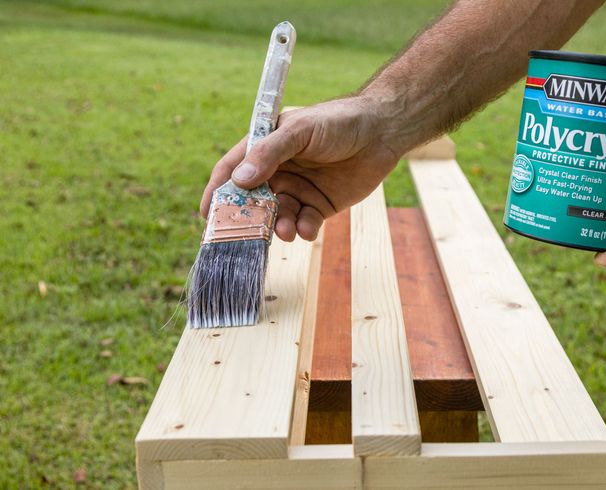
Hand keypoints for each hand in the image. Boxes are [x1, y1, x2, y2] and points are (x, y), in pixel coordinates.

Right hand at [200, 96, 400, 240]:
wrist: (382, 132)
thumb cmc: (337, 121)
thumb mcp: (300, 131)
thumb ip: (269, 153)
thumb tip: (239, 180)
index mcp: (264, 148)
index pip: (232, 170)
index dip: (217, 191)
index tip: (207, 215)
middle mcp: (277, 171)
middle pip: (252, 200)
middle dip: (249, 218)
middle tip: (246, 235)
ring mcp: (298, 189)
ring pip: (277, 216)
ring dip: (278, 226)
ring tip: (285, 231)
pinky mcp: (319, 205)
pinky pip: (303, 223)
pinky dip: (302, 229)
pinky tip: (306, 229)